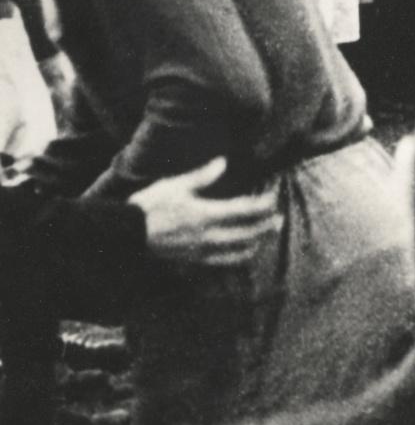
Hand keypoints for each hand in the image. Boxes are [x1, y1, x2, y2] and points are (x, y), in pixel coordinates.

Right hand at [130, 159, 279, 266]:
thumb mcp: (174, 185)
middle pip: (247, 232)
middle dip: (266, 225)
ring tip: (266, 235)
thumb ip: (202, 176)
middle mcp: (208, 236)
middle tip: (279, 218)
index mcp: (205, 214)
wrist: (125, 235)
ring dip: (256, 242)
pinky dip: (238, 257)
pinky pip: (222, 262)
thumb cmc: (148, 206)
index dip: (263, 204)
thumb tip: (223, 162)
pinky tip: (244, 252)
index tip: (274, 197)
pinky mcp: (193, 260)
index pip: (244, 210)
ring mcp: (201, 251)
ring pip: (238, 250)